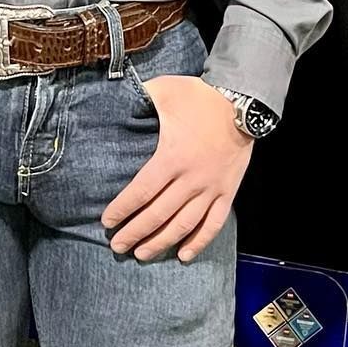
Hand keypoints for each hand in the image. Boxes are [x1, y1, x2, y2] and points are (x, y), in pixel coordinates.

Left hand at [101, 75, 251, 262]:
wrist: (240, 101)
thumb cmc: (198, 96)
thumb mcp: (163, 90)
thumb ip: (138, 97)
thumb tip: (113, 97)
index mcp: (171, 157)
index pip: (141, 191)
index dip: (122, 209)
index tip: (108, 221)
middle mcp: (191, 179)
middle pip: (158, 214)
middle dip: (135, 232)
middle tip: (117, 245)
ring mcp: (211, 188)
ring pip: (183, 225)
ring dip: (161, 242)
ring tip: (142, 254)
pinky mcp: (228, 192)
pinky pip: (213, 224)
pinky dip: (199, 242)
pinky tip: (184, 255)